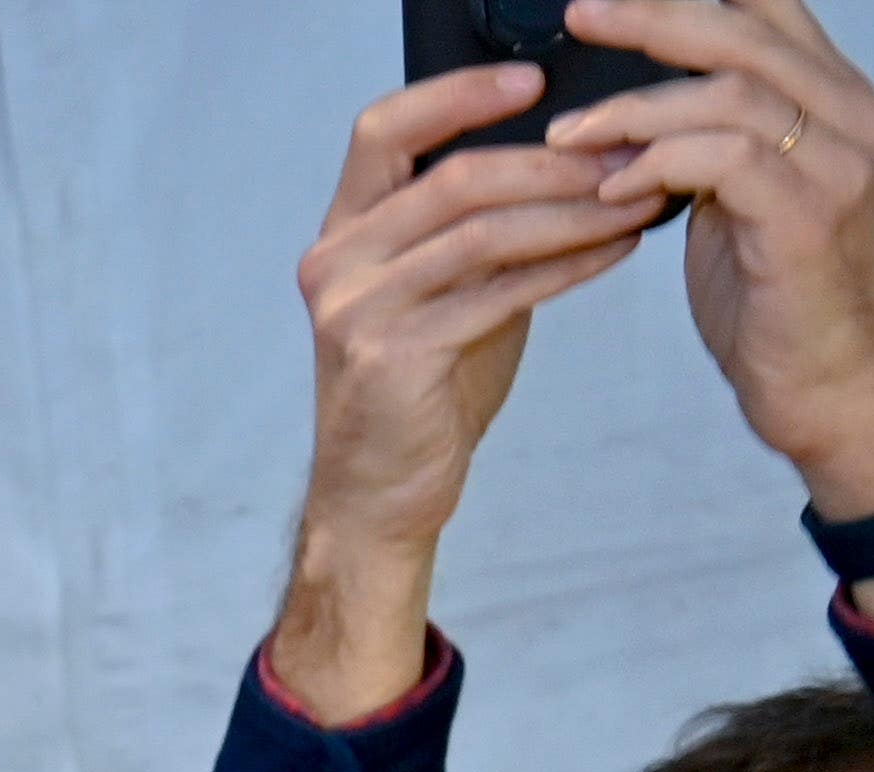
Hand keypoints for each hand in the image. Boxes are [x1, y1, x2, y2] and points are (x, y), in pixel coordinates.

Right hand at [273, 63, 658, 713]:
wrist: (379, 491)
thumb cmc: (422, 386)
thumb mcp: (446, 288)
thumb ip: (481, 227)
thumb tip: (580, 156)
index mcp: (343, 234)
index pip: (384, 131)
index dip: (458, 93)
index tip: (536, 77)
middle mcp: (336, 264)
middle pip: (451, 175)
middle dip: (553, 159)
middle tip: (628, 149)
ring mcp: (357, 312)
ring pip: (480, 229)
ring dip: (572, 209)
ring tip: (638, 197)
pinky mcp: (392, 357)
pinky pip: (498, 291)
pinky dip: (568, 264)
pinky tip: (618, 250)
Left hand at [566, 0, 873, 498]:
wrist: (823, 382)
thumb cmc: (773, 295)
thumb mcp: (737, 200)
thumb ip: (705, 146)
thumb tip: (632, 115)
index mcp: (831, 106)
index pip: (772, 17)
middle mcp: (850, 121)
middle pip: (749, 35)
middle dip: (655, 19)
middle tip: (582, 16)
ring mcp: (838, 168)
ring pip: (733, 94)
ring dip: (636, 107)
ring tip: (568, 134)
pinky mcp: (809, 220)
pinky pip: (726, 161)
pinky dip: (658, 162)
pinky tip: (610, 186)